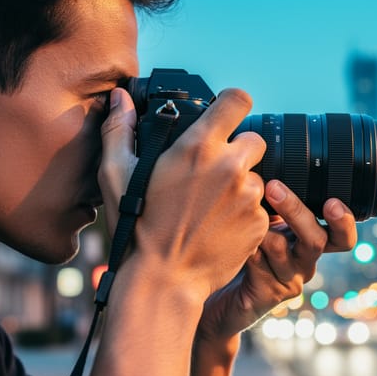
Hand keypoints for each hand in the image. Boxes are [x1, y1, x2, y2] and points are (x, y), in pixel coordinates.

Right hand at [98, 87, 269, 297]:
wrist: (165, 278)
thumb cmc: (136, 225)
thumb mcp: (115, 175)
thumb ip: (120, 129)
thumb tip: (120, 97)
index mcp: (199, 147)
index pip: (238, 101)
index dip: (234, 105)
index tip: (227, 115)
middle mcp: (231, 167)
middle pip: (255, 140)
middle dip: (239, 150)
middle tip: (215, 172)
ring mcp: (249, 196)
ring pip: (257, 177)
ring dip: (241, 187)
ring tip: (212, 207)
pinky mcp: (260, 222)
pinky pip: (261, 208)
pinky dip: (246, 215)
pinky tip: (221, 226)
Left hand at [194, 179, 357, 358]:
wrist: (219, 290)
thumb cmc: (242, 246)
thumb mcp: (263, 220)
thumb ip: (273, 199)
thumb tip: (268, 157)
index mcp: (311, 241)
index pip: (342, 235)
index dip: (344, 221)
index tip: (332, 201)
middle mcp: (306, 261)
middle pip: (317, 240)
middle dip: (295, 211)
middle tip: (274, 187)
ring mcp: (289, 280)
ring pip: (282, 248)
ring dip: (260, 227)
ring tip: (241, 211)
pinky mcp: (269, 293)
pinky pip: (259, 263)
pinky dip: (245, 245)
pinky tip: (231, 237)